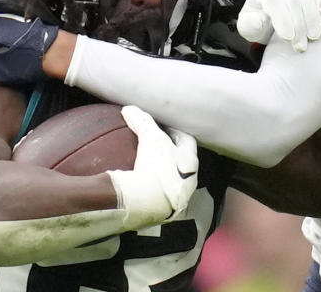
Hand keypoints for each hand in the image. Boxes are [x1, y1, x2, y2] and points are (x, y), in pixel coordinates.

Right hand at [107, 106, 198, 227]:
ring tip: (147, 167)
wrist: (147, 202)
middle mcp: (189, 180)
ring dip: (163, 173)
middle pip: (182, 162)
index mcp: (191, 161)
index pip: (188, 141)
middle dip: (172, 155)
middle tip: (157, 147)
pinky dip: (152, 188)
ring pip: (173, 180)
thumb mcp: (150, 138)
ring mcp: (178, 197)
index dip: (177, 133)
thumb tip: (129, 109)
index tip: (166, 128)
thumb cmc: (156, 166)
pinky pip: (160, 195)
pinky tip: (139, 186)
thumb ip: (142, 121)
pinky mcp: (164, 210)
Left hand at [237, 0, 320, 51]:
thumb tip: (258, 20)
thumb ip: (249, 26)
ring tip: (313, 36)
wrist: (275, 10)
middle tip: (302, 45)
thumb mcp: (250, 27)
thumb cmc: (263, 21)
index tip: (289, 38)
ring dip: (312, 18)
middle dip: (299, 25)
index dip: (282, 19)